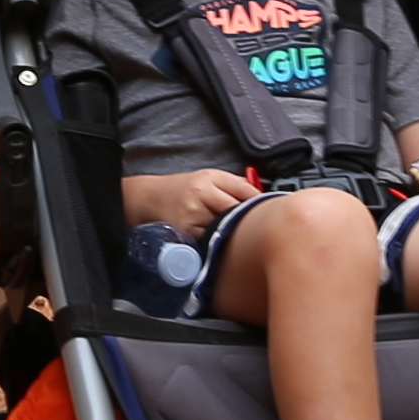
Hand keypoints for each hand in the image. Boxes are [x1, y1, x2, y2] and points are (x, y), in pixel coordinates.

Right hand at [128, 167, 258, 230]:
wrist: (150, 199)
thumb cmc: (183, 188)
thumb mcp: (209, 177)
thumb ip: (235, 185)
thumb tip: (263, 197)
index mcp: (209, 179)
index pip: (244, 192)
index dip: (259, 203)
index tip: (268, 210)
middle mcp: (200, 196)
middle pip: (236, 212)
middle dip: (247, 220)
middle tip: (256, 226)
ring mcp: (193, 216)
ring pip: (225, 229)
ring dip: (233, 233)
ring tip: (237, 234)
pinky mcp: (187, 234)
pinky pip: (211, 241)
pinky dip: (217, 242)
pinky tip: (219, 241)